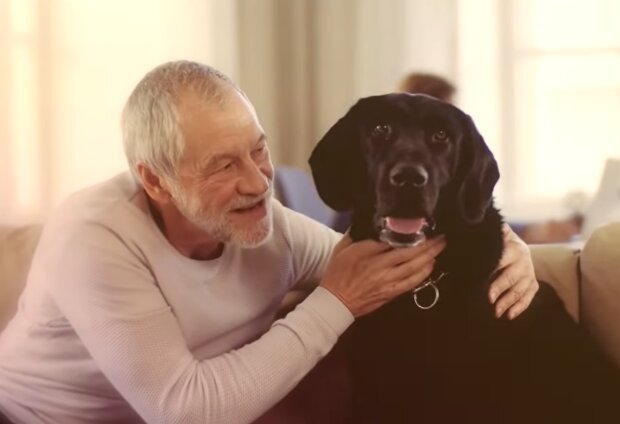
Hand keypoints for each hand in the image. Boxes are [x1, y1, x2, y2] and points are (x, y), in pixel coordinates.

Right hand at [320, 234, 445, 316]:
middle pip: (408, 252)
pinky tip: (431, 265)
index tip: (419, 224)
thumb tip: (369, 222)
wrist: (335, 301)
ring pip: (413, 267)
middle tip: (440, 235)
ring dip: (430, 256)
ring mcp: (386, 280)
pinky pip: (411, 282)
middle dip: (427, 243)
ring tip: (440, 246)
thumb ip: (355, 234)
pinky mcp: (390, 293)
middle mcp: (378, 266)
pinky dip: (423, 273)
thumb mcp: (341, 249)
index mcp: (365, 252)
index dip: (408, 231)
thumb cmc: (337, 273)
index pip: (391, 239)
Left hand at [488, 224, 538, 318]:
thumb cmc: (495, 240)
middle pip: (512, 278)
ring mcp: (530, 271)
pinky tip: (510, 315)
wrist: (513, 242)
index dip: (493, 275)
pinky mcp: (533, 281)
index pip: (501, 262)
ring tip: (496, 312)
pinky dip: (520, 306)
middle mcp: (524, 259)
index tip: (485, 287)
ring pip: (521, 289)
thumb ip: (480, 234)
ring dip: (509, 302)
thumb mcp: (491, 234)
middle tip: (489, 301)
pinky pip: (529, 295)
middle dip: (500, 290)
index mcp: (513, 247)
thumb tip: (459, 233)